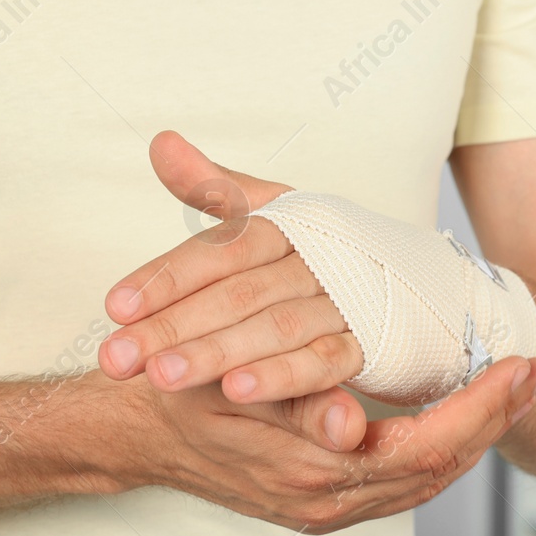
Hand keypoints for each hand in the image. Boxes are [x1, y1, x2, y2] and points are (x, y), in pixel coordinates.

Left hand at [99, 131, 364, 407]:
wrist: (422, 285)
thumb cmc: (331, 253)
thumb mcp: (276, 215)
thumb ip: (217, 188)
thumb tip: (160, 142)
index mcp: (286, 225)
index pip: (217, 249)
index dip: (164, 278)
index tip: (113, 307)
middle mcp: (315, 258)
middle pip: (235, 293)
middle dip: (172, 327)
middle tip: (115, 358)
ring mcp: (347, 301)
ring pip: (275, 327)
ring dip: (217, 353)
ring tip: (162, 379)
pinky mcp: (373, 343)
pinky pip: (325, 360)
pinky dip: (282, 377)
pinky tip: (236, 393)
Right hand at [105, 357, 535, 532]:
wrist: (134, 436)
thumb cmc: (177, 393)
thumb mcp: (225, 386)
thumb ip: (294, 406)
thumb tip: (353, 424)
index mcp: (313, 472)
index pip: (428, 448)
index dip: (482, 410)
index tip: (521, 366)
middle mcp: (328, 503)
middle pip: (442, 470)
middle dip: (494, 420)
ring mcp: (327, 511)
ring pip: (426, 481)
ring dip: (474, 434)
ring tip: (514, 387)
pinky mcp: (322, 506)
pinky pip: (400, 484)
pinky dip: (438, 448)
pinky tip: (459, 413)